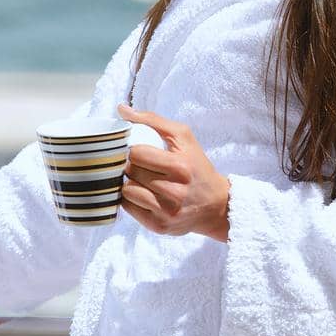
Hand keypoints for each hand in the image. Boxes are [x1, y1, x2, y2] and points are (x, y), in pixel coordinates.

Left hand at [118, 104, 230, 241]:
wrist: (215, 205)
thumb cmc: (196, 166)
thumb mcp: (183, 137)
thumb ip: (153, 120)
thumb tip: (121, 109)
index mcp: (180, 166)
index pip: (137, 154)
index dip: (134, 150)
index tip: (138, 151)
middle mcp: (174, 191)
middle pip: (131, 172)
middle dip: (131, 166)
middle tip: (138, 165)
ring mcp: (166, 211)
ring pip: (127, 191)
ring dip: (129, 183)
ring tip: (140, 179)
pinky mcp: (159, 226)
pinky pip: (129, 209)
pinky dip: (131, 199)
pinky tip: (142, 194)